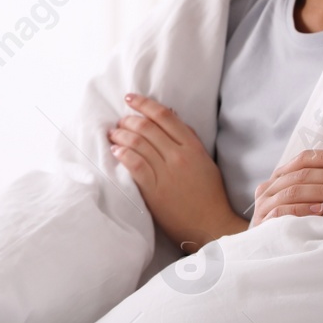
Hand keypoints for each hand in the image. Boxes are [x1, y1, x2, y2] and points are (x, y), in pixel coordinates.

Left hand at [108, 93, 247, 251]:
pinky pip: (135, 165)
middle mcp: (178, 156)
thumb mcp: (205, 161)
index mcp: (192, 146)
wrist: (210, 224)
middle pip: (147, 127)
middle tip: (119, 121)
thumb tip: (171, 115)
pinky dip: (123, 154)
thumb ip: (189, 138)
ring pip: (138, 144)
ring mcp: (166, 172)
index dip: (144, 104)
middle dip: (128, 120)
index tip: (130, 98)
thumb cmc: (209, 194)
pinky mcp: (154, 190)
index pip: (164, 116)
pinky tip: (115, 151)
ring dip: (120, 135)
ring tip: (112, 134)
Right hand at [251, 149, 322, 221]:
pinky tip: (320, 210)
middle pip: (302, 175)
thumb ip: (314, 186)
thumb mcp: (299, 200)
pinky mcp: (263, 222)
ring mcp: (264, 205)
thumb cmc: (290, 222)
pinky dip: (303, 209)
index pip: (302, 159)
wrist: (265, 248)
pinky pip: (282, 212)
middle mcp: (269, 188)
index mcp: (279, 177)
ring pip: (294, 191)